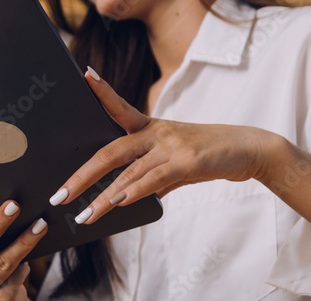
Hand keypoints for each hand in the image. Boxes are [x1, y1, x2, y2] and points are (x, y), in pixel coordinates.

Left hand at [48, 67, 282, 224]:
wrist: (249, 149)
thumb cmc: (209, 155)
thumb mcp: (175, 163)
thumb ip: (152, 178)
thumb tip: (130, 198)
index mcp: (151, 128)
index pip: (119, 108)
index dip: (101, 92)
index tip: (84, 76)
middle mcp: (157, 133)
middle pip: (110, 151)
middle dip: (82, 175)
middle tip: (60, 195)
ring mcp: (171, 146)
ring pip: (128, 172)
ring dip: (103, 197)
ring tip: (84, 214)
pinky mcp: (186, 161)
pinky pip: (152, 178)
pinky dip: (132, 191)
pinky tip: (117, 203)